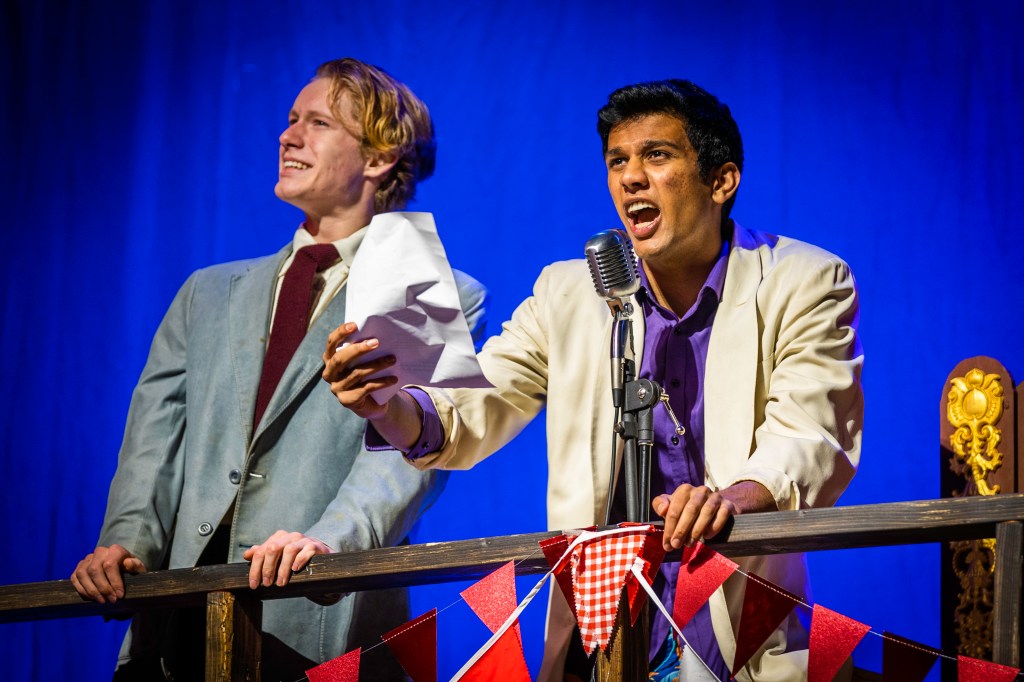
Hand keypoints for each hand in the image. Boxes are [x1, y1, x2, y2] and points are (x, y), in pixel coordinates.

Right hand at [70, 544, 146, 603]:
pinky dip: (82, 589)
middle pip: (94, 570)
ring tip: (102, 601)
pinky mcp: (79, 567)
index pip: (110, 564)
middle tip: (111, 600)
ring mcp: (87, 559)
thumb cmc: (130, 570)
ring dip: (91, 590)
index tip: (120, 595)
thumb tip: (128, 563)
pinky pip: (75, 578)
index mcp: (115, 550)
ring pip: (82, 574)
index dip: (114, 582)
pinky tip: (91, 598)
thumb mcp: (138, 568)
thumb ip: (136, 565)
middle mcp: (99, 552)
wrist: (121, 569)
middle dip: (103, 588)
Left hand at [243, 530, 331, 588]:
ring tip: (281, 583)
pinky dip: (300, 559)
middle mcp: (290, 536)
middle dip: (267, 568)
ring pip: (289, 550)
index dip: (255, 568)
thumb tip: (246, 555)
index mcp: (278, 538)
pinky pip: (307, 550)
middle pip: (273, 548)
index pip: (261, 551)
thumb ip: (263, 553)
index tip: (254, 584)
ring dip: (283, 569)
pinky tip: (295, 569)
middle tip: (267, 584)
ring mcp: (303, 540)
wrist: (320, 554)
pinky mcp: (315, 546)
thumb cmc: (296, 557)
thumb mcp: (279, 555)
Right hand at [322, 322, 397, 419]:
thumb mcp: (362, 361)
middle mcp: (330, 374)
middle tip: (377, 342)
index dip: (340, 333)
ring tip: (392, 359)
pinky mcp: (347, 401)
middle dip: (358, 349)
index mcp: (330, 359)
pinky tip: (394, 378)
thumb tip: (379, 332)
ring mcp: (337, 388)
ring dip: (377, 365)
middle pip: (340, 359)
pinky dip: (381, 382)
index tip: (355, 325)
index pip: (331, 343)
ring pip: (357, 373)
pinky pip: (366, 388)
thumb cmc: (367, 375)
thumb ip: (363, 349)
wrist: (372, 404)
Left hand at [652, 480, 775, 551]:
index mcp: (684, 490)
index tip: (667, 544)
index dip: (669, 528)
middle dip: (681, 530)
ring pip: (706, 512)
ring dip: (696, 531)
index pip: (674, 508)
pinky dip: (714, 527)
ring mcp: (715, 497)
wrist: (717, 506)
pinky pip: (722, 515)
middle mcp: (700, 491)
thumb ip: (660, 504)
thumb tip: (662, 510)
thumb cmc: (688, 508)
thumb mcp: (672, 505)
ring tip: (690, 544)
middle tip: (676, 545)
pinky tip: (707, 536)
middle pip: (690, 510)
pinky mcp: (727, 505)